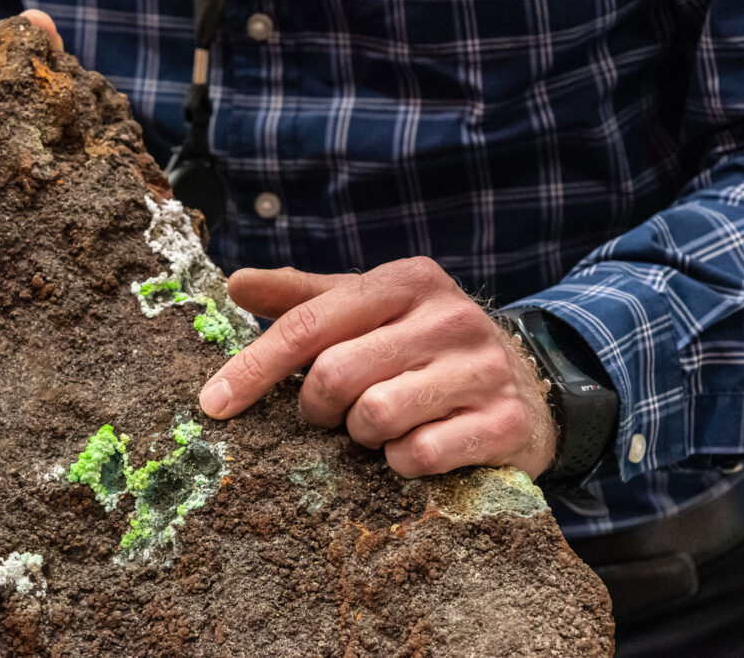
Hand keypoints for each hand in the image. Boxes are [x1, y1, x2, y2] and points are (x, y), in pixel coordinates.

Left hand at [199, 259, 557, 478]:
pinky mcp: (502, 422)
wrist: (530, 385)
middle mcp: (448, 316)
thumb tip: (235, 282)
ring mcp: (481, 369)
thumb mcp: (372, 309)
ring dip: (360, 436)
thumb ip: (305, 297)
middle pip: (335, 375)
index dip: (254, 367)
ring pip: (373, 417)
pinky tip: (414, 448)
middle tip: (328, 414)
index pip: (309, 324)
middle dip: (316, 408)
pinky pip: (417, 455)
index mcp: (406, 281)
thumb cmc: (424, 345)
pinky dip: (400, 462)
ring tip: (378, 427)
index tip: (213, 403)